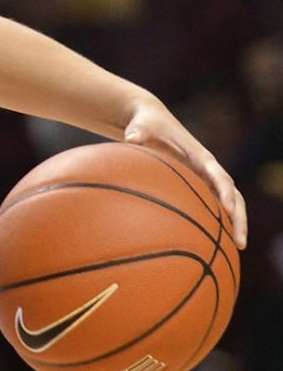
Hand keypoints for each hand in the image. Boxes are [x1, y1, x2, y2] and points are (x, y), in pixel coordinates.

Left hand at [124, 97, 247, 248]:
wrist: (149, 121)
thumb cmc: (145, 123)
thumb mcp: (141, 125)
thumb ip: (137, 132)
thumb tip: (131, 139)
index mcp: (199, 156)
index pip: (219, 176)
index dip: (225, 192)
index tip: (227, 209)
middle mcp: (208, 169)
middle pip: (232, 195)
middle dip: (239, 217)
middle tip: (240, 242)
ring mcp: (205, 178)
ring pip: (227, 203)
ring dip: (234, 223)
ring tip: (237, 248)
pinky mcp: (197, 185)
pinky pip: (211, 205)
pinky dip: (217, 221)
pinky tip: (214, 243)